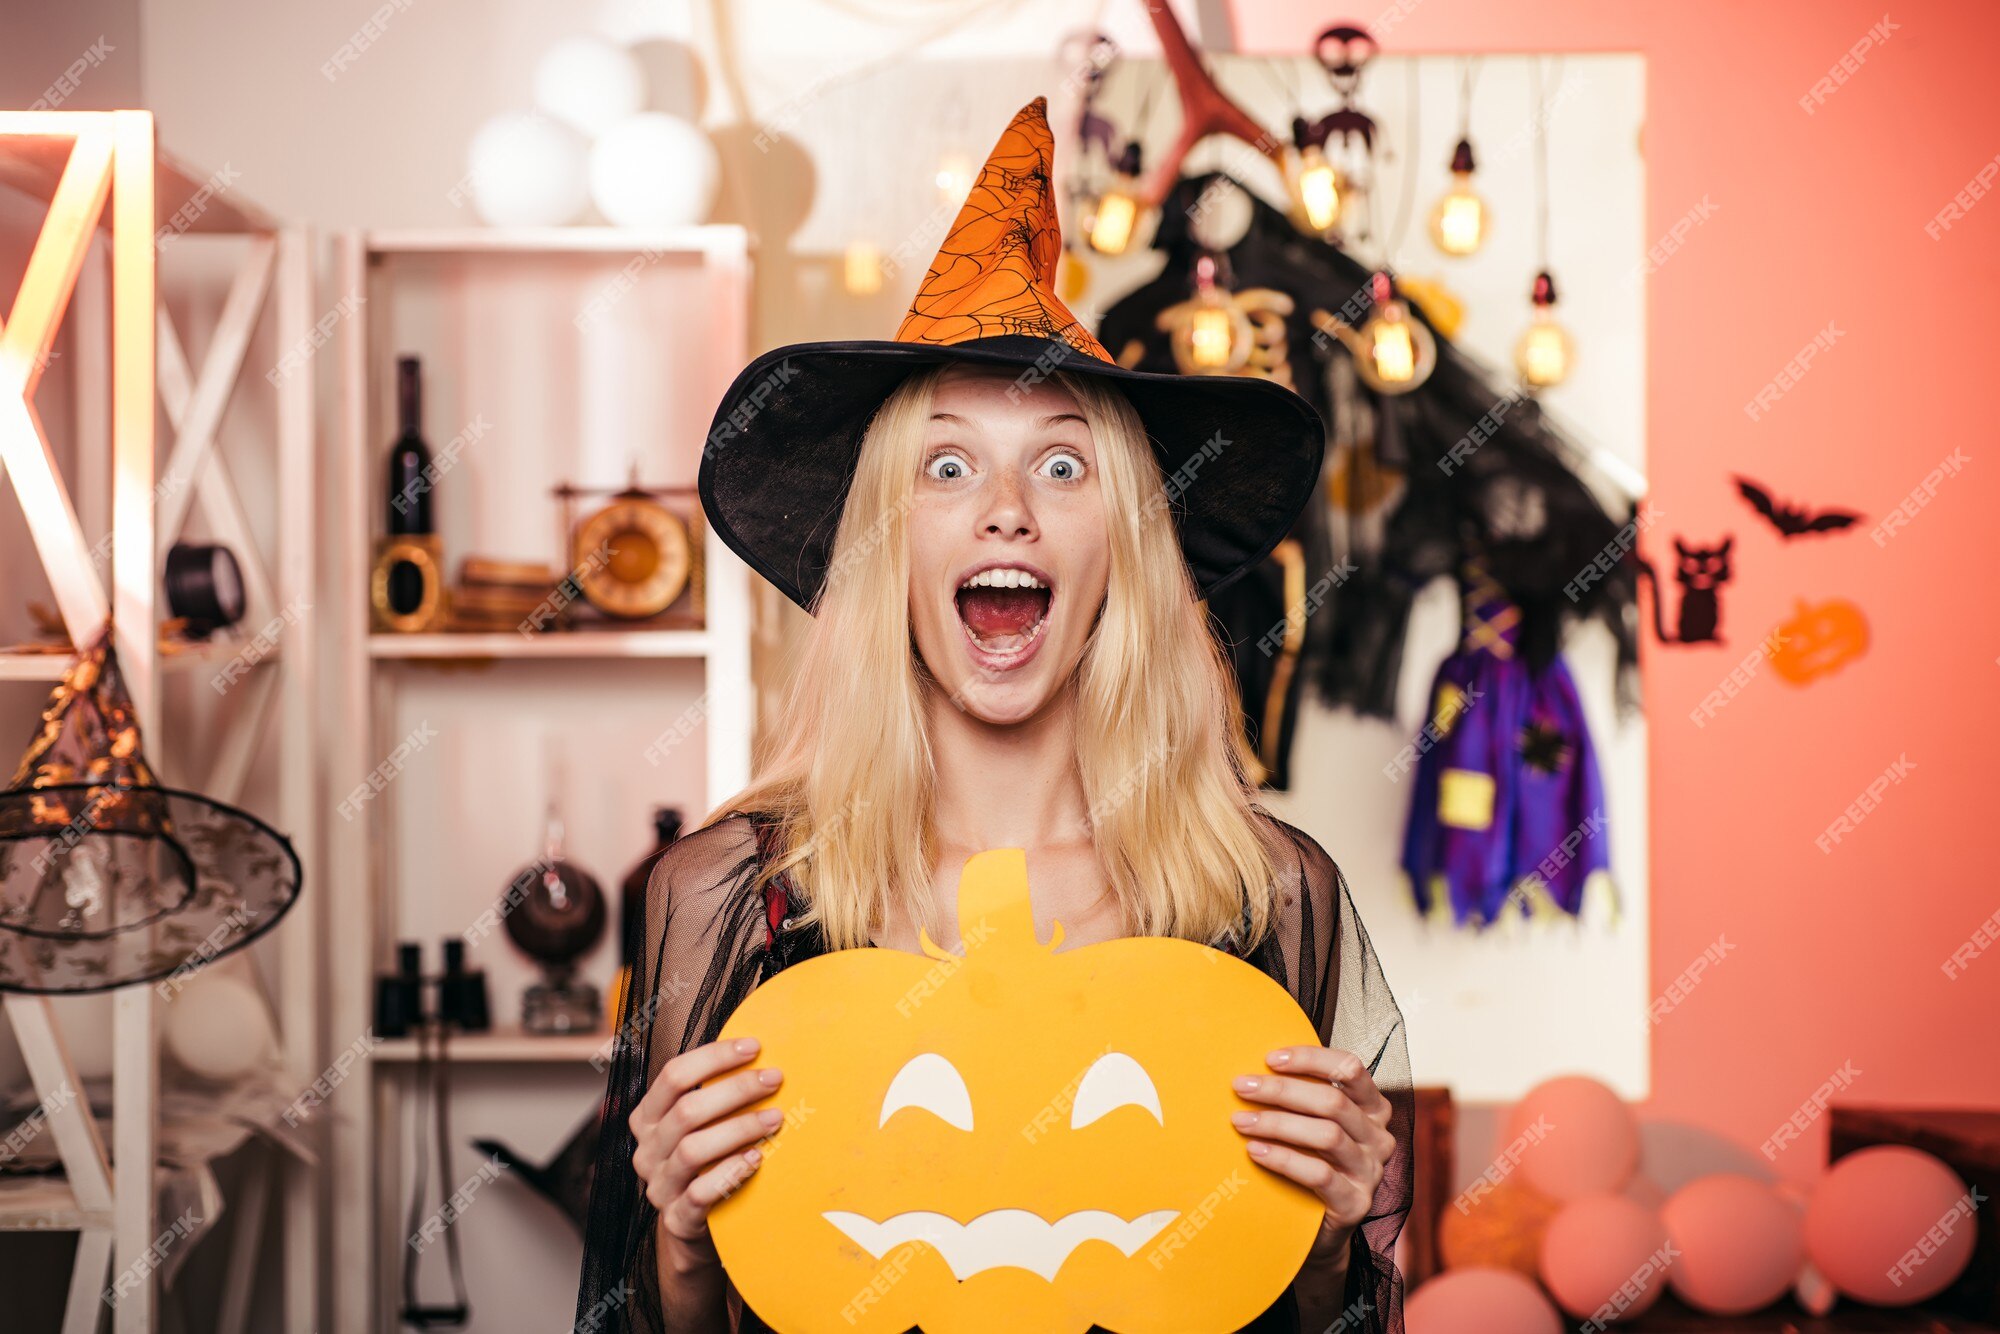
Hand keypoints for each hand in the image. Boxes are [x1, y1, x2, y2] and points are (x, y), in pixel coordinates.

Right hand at [629, 1035, 784, 1268]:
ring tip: (775, 1119)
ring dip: (739, 1129)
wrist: (694, 1225)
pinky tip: (757, 1159)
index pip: (674, 1075)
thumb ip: (714, 1093)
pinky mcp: (678, 1218)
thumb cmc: (706, 1160)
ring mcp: (660, 1186)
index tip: (754, 1047)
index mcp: (648, 1117)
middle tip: (774, 1079)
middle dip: (736, 1089)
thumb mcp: (701, 1125)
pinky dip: (731, 1173)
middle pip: (687, 1110)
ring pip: (693, 1150)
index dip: (714, 1057)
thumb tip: (760, 1053)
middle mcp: (647, 1150)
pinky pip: (700, 1193)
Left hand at [1231, 1045, 1395, 1258]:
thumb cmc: (1313, 1161)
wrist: (1320, 1228)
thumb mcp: (1315, 1123)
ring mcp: (1370, 1171)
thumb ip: (1303, 1095)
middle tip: (1242, 1087)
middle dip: (1282, 1090)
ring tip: (1241, 1121)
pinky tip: (1255, 1150)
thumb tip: (1256, 1066)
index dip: (1311, 1058)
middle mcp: (1378, 1137)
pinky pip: (1319, 1174)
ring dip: (1277, 1123)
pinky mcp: (1355, 1203)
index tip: (1270, 1058)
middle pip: (1333, 1101)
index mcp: (1373, 1108)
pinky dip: (1283, 1158)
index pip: (1350, 1068)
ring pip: (1326, 1135)